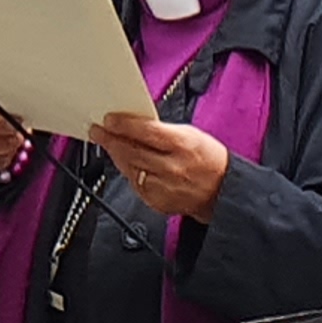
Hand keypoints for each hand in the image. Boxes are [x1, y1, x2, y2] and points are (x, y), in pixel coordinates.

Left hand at [97, 111, 231, 219]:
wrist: (223, 191)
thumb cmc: (209, 160)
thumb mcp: (190, 135)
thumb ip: (161, 131)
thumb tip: (133, 126)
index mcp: (182, 145)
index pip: (145, 131)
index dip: (123, 125)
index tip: (109, 120)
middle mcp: (172, 167)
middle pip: (131, 151)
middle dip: (110, 140)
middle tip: (98, 132)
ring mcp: (164, 187)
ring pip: (129, 169)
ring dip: (116, 156)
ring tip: (110, 145)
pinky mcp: (158, 202)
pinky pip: (135, 185)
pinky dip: (129, 173)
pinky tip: (129, 165)